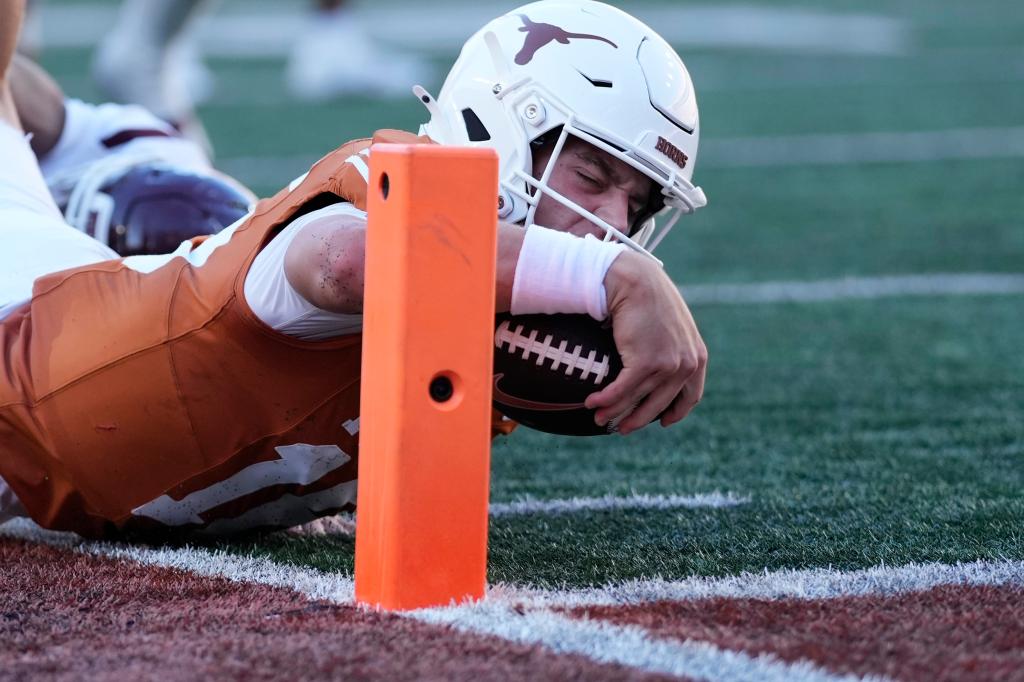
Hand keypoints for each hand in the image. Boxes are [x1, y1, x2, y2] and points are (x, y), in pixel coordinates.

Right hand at [584, 251, 707, 434]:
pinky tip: (590, 402)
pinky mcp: (645, 363)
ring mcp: (668, 365)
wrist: (635, 280)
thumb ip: (671, 347)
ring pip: (638, 399)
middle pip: (661, 405)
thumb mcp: (670, 325)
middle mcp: (687, 364)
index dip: (675, 412)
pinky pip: (622, 390)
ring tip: (598, 418)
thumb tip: (655, 366)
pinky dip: (605, 399)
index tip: (662, 422)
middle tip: (622, 428)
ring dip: (615, 412)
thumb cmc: (648, 298)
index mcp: (698, 357)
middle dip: (639, 420)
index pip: (690, 396)